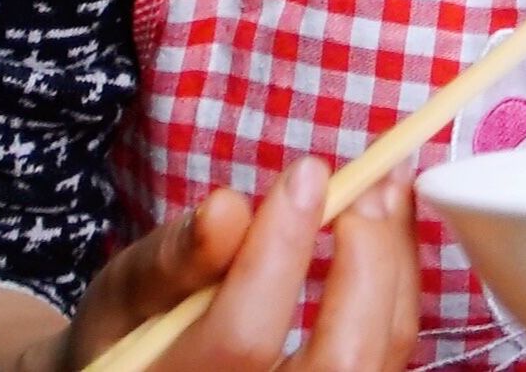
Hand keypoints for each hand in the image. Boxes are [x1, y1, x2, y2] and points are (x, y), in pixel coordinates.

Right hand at [20, 159, 420, 371]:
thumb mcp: (125, 295)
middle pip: (338, 363)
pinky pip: (389, 353)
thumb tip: (226, 209)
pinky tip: (389, 229)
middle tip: (370, 185)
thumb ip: (171, 260)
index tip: (308, 172)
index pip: (241, 337)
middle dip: (367, 263)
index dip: (279, 251)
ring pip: (379, 356)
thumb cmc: (129, 335)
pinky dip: (399, 285)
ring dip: (396, 263)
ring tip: (390, 186)